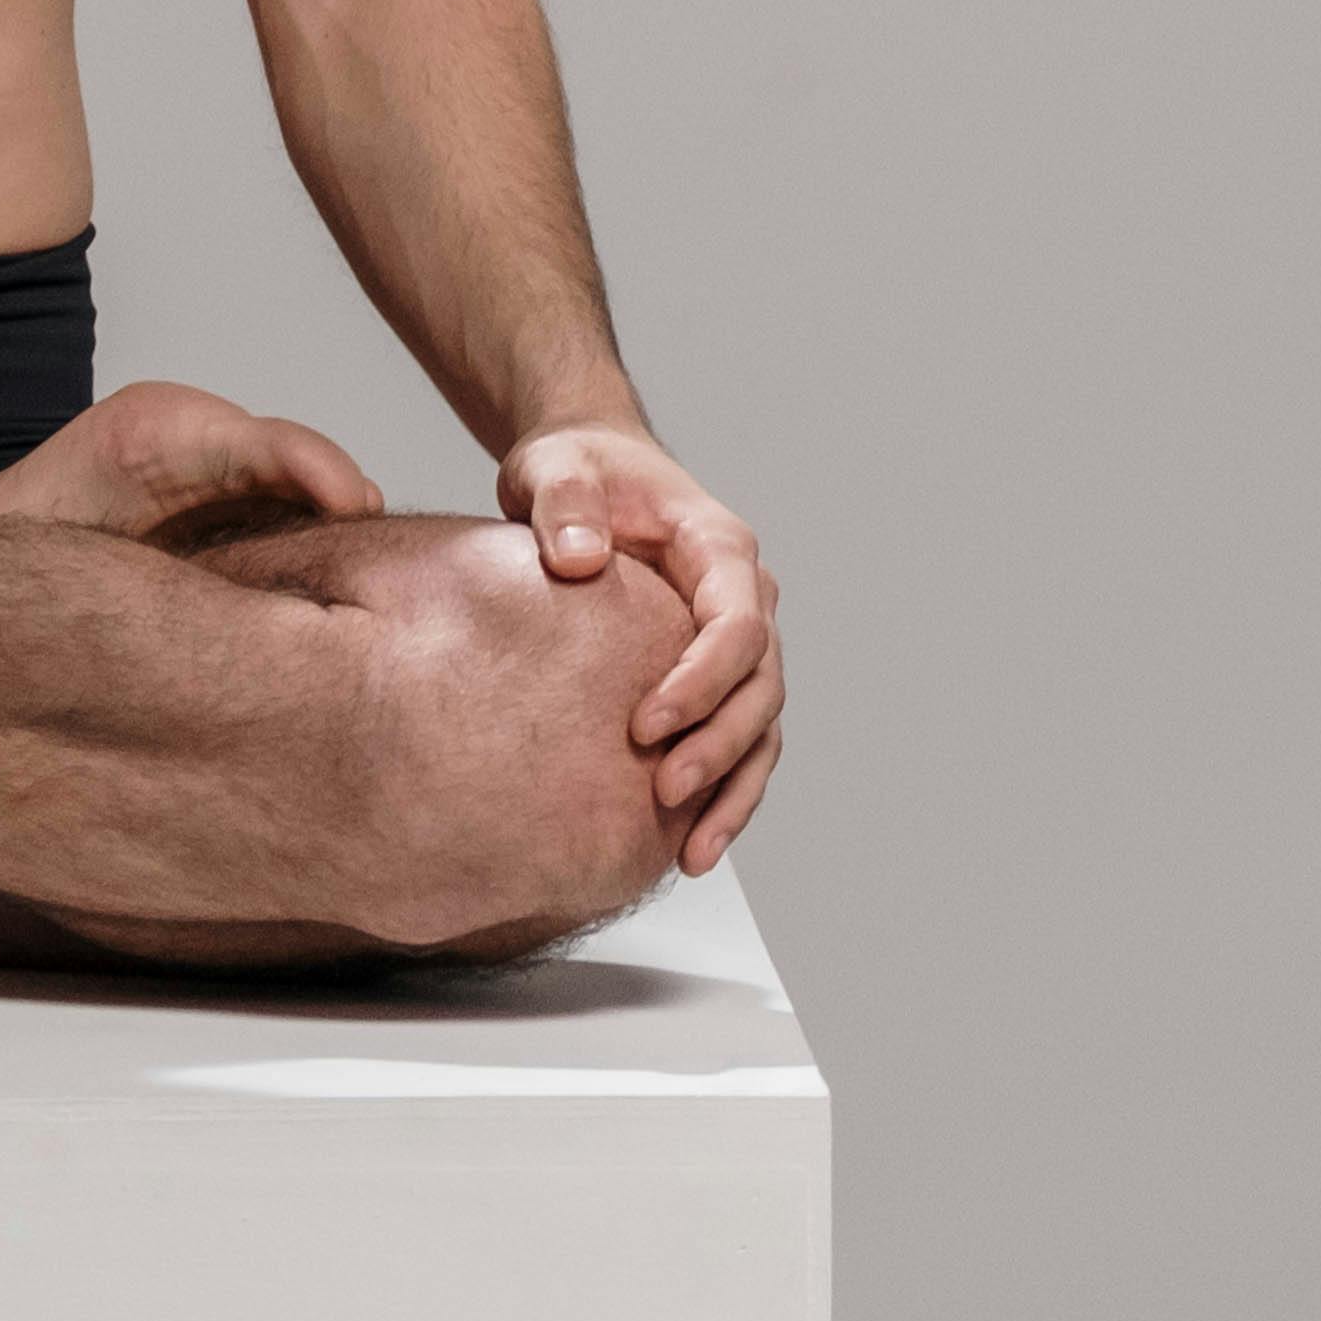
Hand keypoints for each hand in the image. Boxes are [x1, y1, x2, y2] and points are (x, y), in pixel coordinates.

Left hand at [502, 421, 782, 875]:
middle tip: (663, 792)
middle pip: (760, 686)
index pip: (738, 623)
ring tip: (692, 854)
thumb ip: (563, 502)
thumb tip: (576, 558)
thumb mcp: (559, 467)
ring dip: (733, 790)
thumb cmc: (578, 468)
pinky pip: (737, 744)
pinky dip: (723, 796)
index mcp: (719, 547)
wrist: (587, 474)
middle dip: (719, 746)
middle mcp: (746, 598)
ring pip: (760, 727)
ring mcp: (737, 644)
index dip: (702, 680)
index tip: (644, 725)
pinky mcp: (713, 678)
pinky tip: (688, 849)